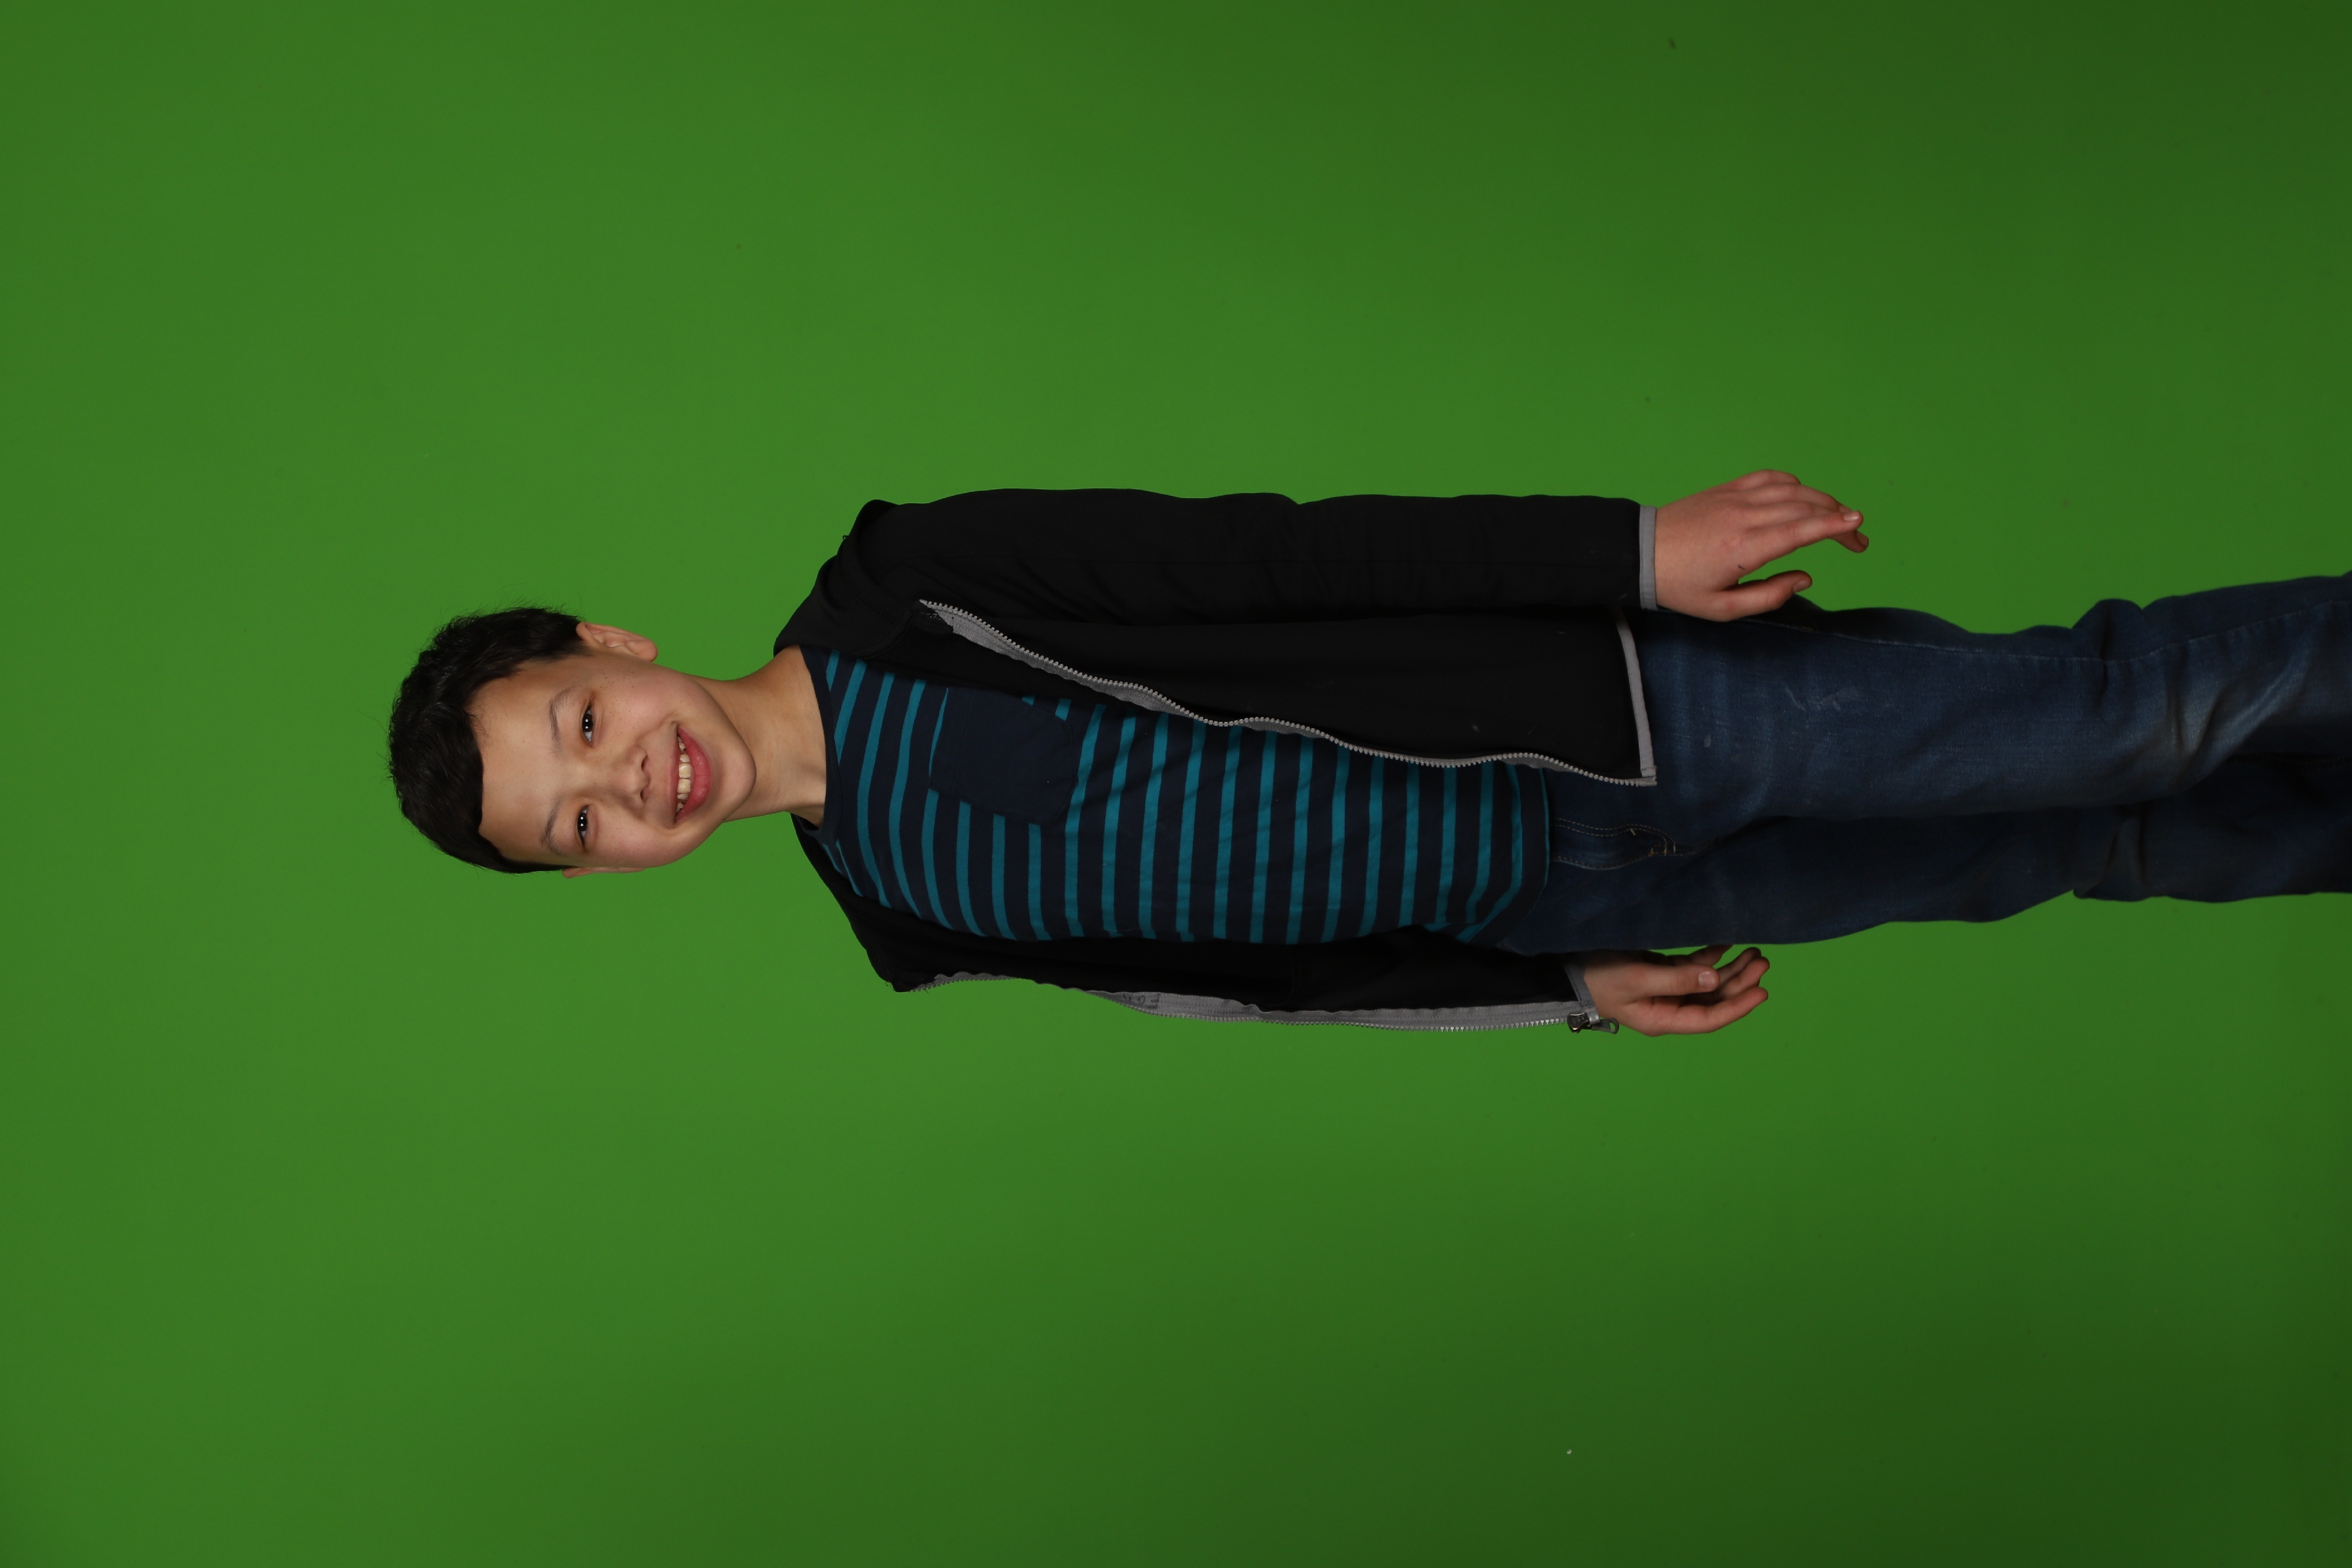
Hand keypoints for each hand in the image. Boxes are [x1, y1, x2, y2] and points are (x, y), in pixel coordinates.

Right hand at [1581, 945, 1771, 1035]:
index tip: (1762, 992)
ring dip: (1731, 969)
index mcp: (1665, 1019)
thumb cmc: (1599, 978)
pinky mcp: (1661, 973)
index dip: (1738, 1006)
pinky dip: (1711, 956)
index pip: (1710, 1018)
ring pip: (1708, 983)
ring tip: (1754, 952)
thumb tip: (1716, 976)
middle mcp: (1670, 1008)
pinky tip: (1727, 943)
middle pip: (1714, 999)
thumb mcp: (1637, 978)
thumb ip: (1677, 979)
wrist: (1569, 971)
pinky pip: (1693, 967)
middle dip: (1740, 982)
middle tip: (1762, 961)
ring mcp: (1667, 990)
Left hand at [1654, 471, 1867, 620]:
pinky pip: (1770, 478)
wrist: (1639, 554)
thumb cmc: (1679, 587)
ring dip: (1823, 500)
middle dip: (1839, 520)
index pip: (1801, 530)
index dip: (1834, 526)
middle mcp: (1744, 516)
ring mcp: (1736, 498)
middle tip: (1858, 539)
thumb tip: (1805, 577)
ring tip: (1841, 519)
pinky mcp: (1727, 489)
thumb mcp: (1722, 609)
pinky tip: (1804, 497)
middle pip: (1805, 508)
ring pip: (1793, 490)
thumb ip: (1769, 596)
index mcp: (1744, 549)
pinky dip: (1795, 484)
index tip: (1859, 525)